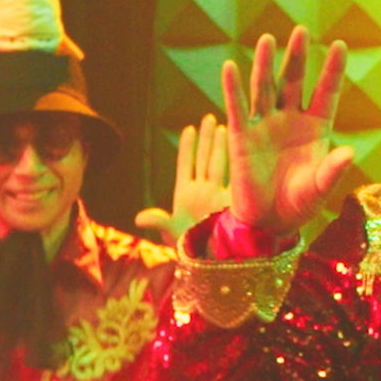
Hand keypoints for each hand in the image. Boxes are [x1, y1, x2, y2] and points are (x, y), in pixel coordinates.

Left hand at [135, 114, 231, 245]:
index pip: (186, 164)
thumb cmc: (191, 248)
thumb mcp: (173, 232)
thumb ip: (159, 221)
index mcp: (185, 194)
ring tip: (224, 126)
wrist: (213, 262)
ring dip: (221, 146)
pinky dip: (238, 164)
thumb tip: (138, 219)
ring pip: (220, 164)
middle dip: (206, 138)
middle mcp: (203, 190)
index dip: (187, 147)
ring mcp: (219, 194)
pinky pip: (235, 179)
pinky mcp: (234, 201)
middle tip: (209, 118)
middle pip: (204, 158)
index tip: (189, 128)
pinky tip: (242, 149)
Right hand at [218, 26, 353, 239]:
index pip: (326, 93)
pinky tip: (229, 66)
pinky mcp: (242, 137)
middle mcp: (291, 121)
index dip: (332, 70)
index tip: (339, 44)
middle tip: (300, 30)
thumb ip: (333, 170)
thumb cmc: (300, 206)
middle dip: (297, 57)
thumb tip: (349, 151)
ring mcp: (266, 126)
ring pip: (265, 88)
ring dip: (266, 64)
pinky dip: (233, 88)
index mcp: (316, 129)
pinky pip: (237, 108)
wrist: (269, 224)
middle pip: (294, 81)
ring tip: (268, 38)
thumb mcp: (321, 188)